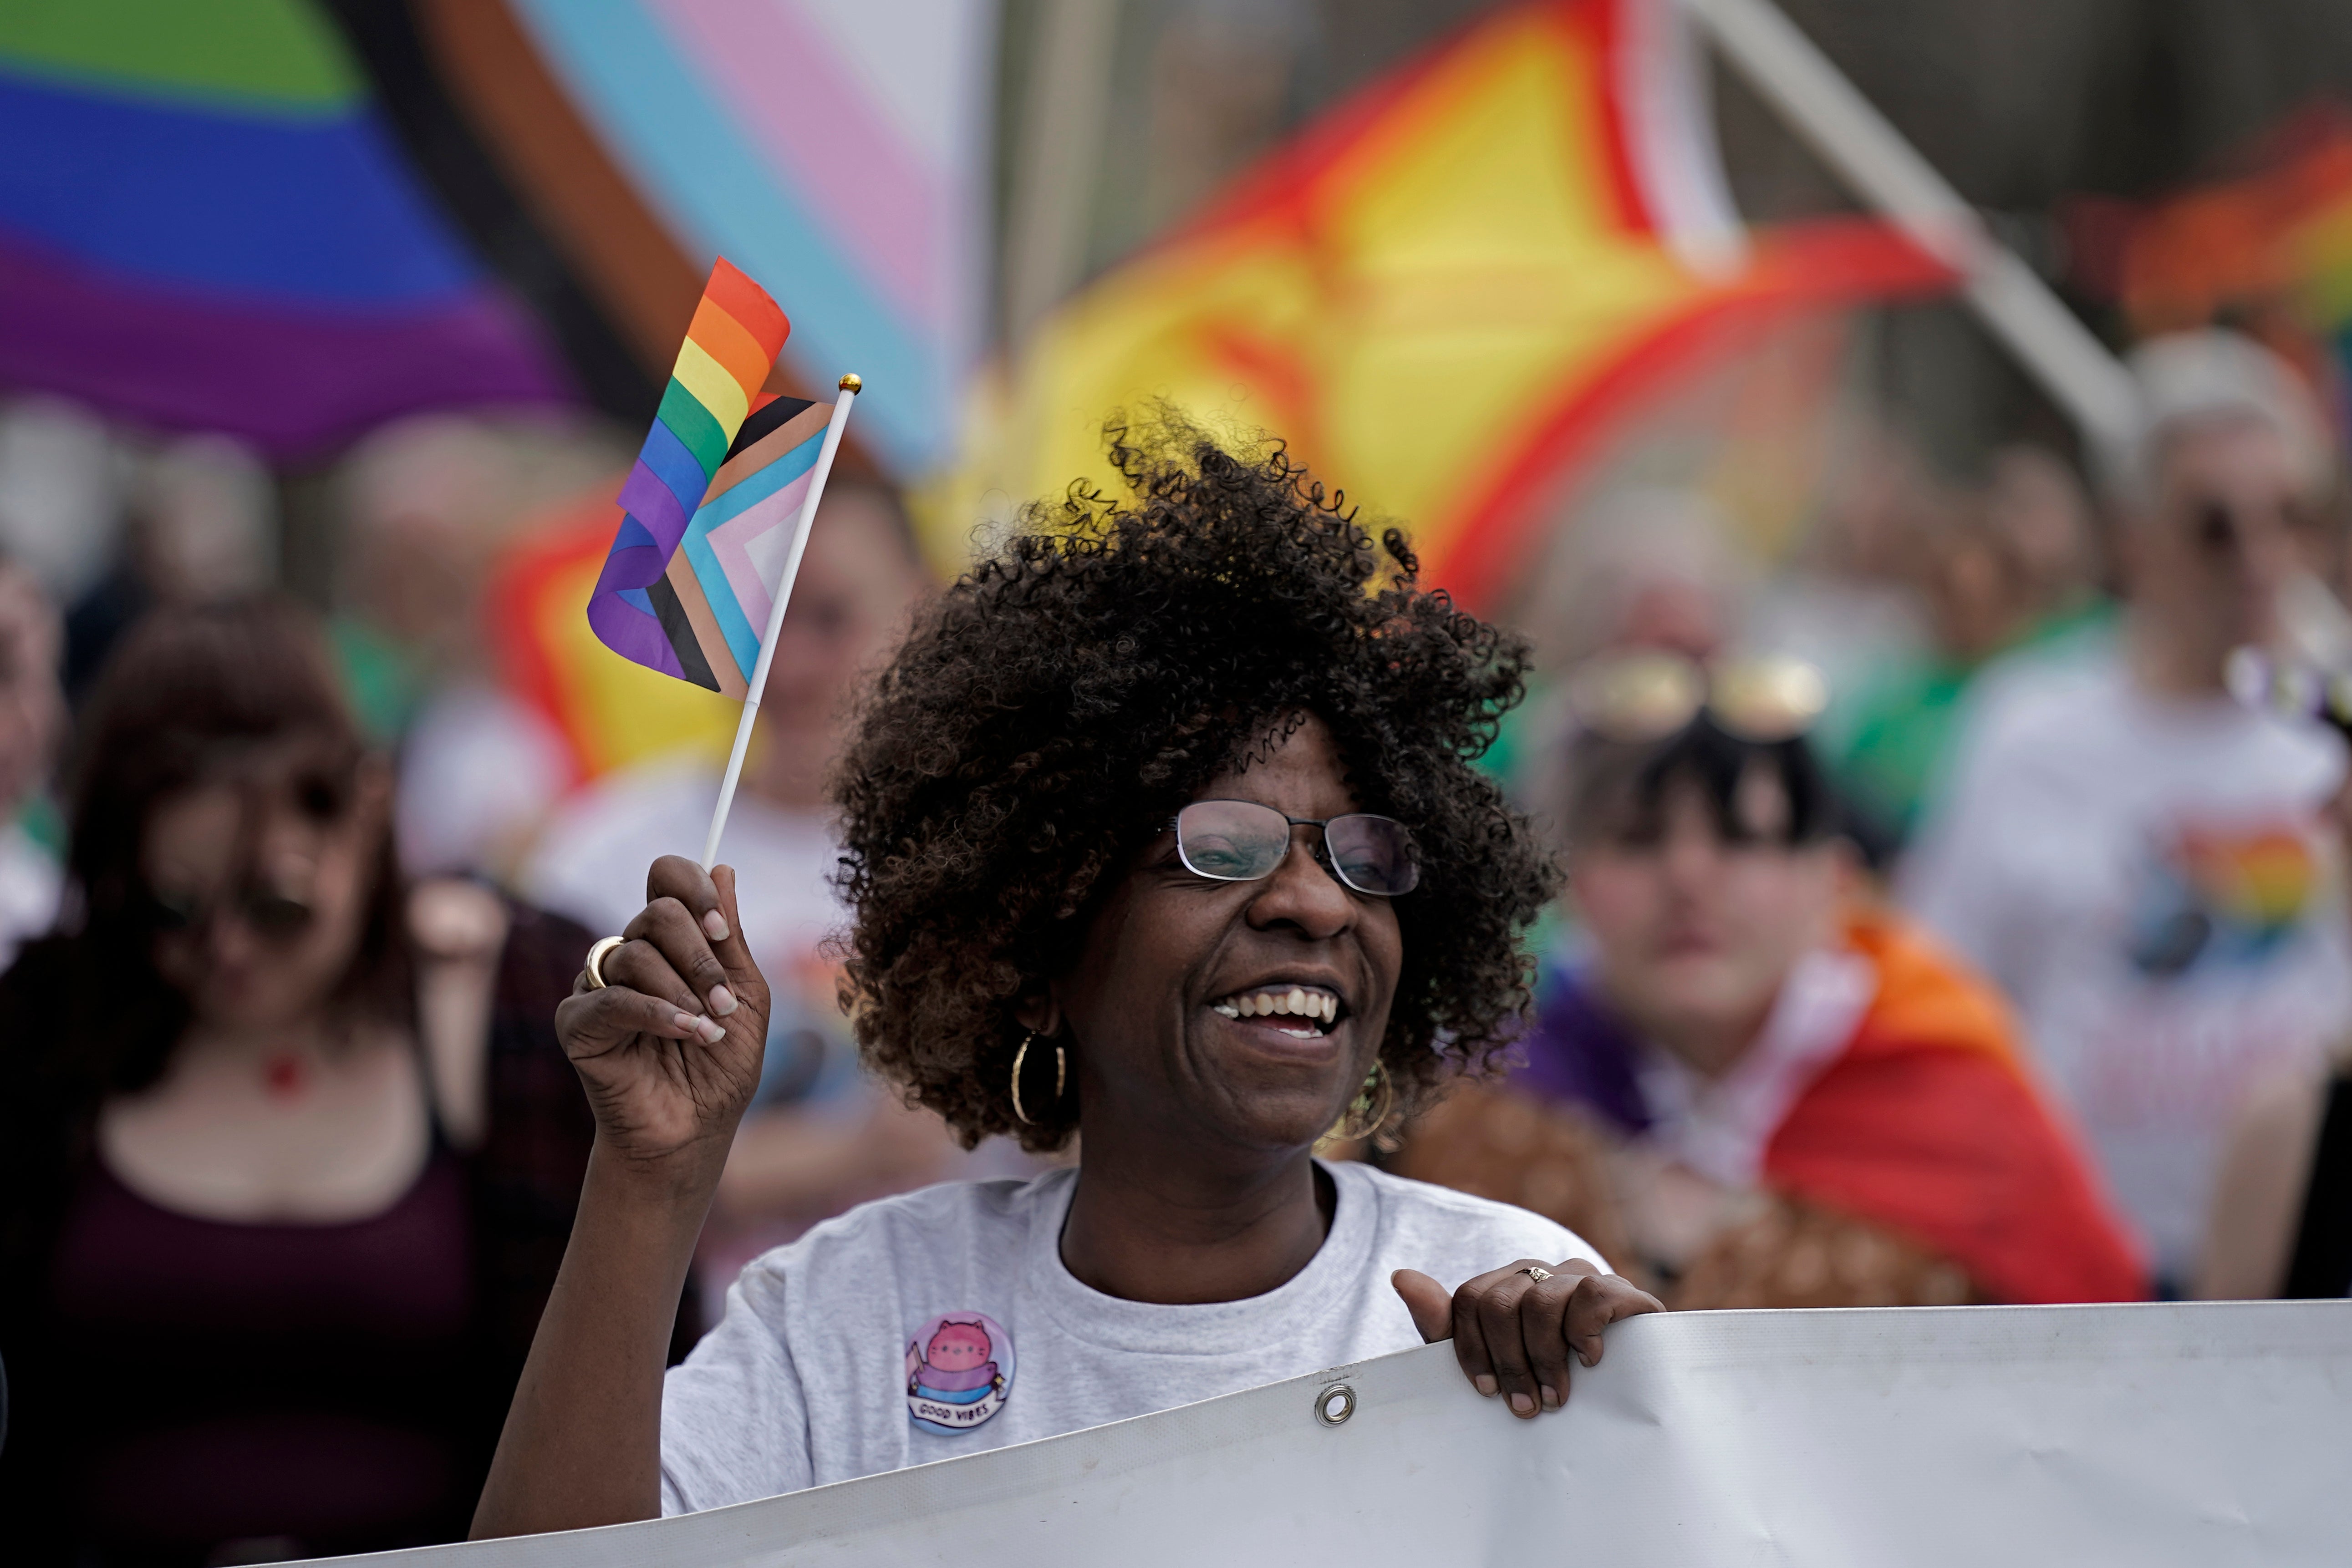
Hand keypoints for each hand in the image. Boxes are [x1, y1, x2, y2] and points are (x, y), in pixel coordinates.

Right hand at [552, 856, 770, 1187]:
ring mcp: (598, 987)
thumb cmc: (721, 1066)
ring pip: (635, 953)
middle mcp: (630, 954)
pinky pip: (611, 999)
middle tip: (724, 1002)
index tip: (723, 929)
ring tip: (709, 1029)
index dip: (694, 889)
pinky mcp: (577, 1024)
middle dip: (701, 956)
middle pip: (657, 913)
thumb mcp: (744, 996)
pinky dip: (656, 1013)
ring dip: (684, 991)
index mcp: (669, 942)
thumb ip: (730, 938)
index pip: (667, 879)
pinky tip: (687, 1032)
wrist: (696, 1130)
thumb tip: (723, 867)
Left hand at [1392, 1258, 1661, 1417]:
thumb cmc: (1544, 1375)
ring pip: (1542, 1301)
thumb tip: (1400, 1276)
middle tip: (1527, 1406)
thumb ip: (1443, 1322)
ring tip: (1558, 1395)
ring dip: (1545, 1358)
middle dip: (1509, 1363)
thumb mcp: (1487, 1359)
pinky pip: (1591, 1293)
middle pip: (1500, 1303)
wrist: (1622, 1389)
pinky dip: (1585, 1331)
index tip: (1487, 1393)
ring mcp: (1579, 1277)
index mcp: (1504, 1284)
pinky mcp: (1619, 1290)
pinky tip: (1590, 1359)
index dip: (1472, 1351)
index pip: (1469, 1299)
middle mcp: (1539, 1272)